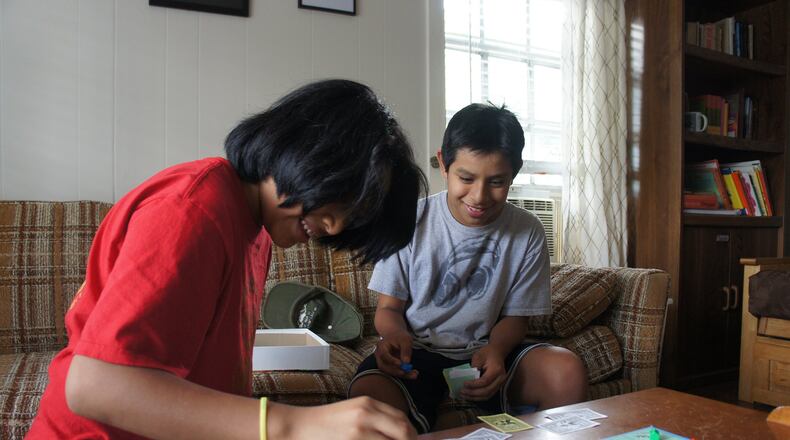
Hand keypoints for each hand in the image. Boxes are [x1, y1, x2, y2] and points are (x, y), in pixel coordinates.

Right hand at [272, 397, 416, 439]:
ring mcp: (360, 430)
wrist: (299, 426)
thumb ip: (375, 419)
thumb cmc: (326, 422)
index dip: (411, 434)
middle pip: (403, 431)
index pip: (402, 419)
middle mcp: (367, 413)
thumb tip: (400, 433)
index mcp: (368, 403)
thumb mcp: (353, 412)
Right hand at [374, 331, 417, 379]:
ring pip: (390, 372)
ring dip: (402, 375)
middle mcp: (379, 356)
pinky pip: (395, 372)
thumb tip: (406, 362)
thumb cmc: (400, 336)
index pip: (384, 355)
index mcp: (381, 346)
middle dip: (397, 372)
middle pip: (384, 366)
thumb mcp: (406, 340)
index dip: (391, 360)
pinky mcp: (389, 366)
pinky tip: (413, 374)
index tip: (401, 364)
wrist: (395, 335)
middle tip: (409, 372)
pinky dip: (404, 374)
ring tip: (414, 374)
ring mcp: (383, 362)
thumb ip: (406, 350)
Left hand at [460, 345, 506, 400]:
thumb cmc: (488, 353)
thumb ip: (474, 367)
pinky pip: (488, 395)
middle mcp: (500, 379)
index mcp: (496, 370)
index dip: (474, 384)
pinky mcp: (497, 387)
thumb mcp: (478, 356)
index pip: (485, 381)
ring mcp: (500, 384)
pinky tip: (470, 396)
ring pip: (487, 396)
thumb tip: (468, 378)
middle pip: (486, 391)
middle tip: (462, 391)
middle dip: (473, 393)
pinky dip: (478, 397)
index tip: (464, 383)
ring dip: (474, 397)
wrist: (497, 352)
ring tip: (464, 395)